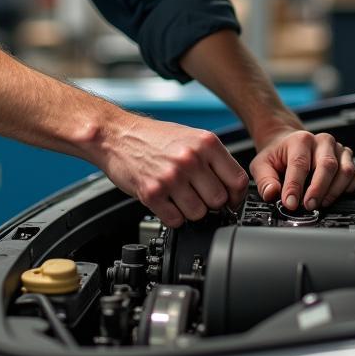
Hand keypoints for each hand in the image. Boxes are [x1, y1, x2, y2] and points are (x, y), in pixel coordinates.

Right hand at [99, 115, 249, 227]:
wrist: (117, 135)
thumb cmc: (154, 137)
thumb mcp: (191, 137)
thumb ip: (214, 160)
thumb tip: (234, 188)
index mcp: (206, 143)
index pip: (238, 181)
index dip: (235, 196)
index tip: (230, 199)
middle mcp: (190, 158)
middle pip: (219, 201)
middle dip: (210, 203)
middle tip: (197, 195)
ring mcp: (171, 177)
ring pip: (198, 214)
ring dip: (190, 211)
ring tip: (178, 195)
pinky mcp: (152, 193)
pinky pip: (175, 220)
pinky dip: (172, 216)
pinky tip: (165, 200)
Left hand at [250, 128, 354, 209]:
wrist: (288, 143)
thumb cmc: (278, 154)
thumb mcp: (262, 164)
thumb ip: (265, 180)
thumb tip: (272, 193)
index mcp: (300, 140)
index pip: (300, 164)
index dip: (295, 186)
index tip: (291, 203)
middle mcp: (322, 141)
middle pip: (327, 166)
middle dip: (318, 190)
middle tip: (309, 206)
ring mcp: (338, 149)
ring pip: (345, 171)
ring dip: (334, 192)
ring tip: (320, 204)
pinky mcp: (348, 159)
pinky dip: (348, 189)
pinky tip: (335, 196)